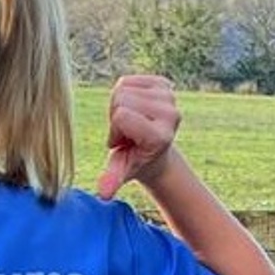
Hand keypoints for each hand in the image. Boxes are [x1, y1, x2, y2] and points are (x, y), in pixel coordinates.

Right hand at [96, 75, 180, 199]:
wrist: (154, 150)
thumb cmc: (135, 160)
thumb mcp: (122, 170)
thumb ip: (113, 178)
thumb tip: (103, 194)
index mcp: (161, 136)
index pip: (121, 116)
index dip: (115, 131)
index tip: (124, 143)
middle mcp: (171, 114)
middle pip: (121, 99)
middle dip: (116, 117)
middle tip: (127, 133)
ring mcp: (170, 97)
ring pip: (122, 88)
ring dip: (119, 106)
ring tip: (131, 122)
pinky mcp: (164, 84)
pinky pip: (127, 80)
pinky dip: (124, 93)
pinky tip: (134, 109)